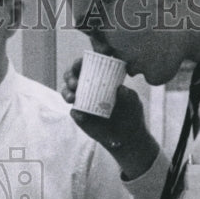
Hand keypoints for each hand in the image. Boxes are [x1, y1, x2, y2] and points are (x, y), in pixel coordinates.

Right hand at [61, 57, 159, 179]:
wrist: (128, 136)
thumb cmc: (131, 113)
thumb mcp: (133, 102)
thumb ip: (128, 95)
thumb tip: (120, 89)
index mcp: (99, 79)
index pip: (86, 66)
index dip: (79, 62)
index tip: (80, 62)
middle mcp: (88, 88)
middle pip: (71, 77)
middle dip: (69, 76)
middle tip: (75, 82)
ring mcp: (82, 102)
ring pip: (67, 92)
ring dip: (66, 92)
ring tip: (72, 97)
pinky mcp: (80, 116)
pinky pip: (74, 112)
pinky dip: (76, 112)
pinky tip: (82, 115)